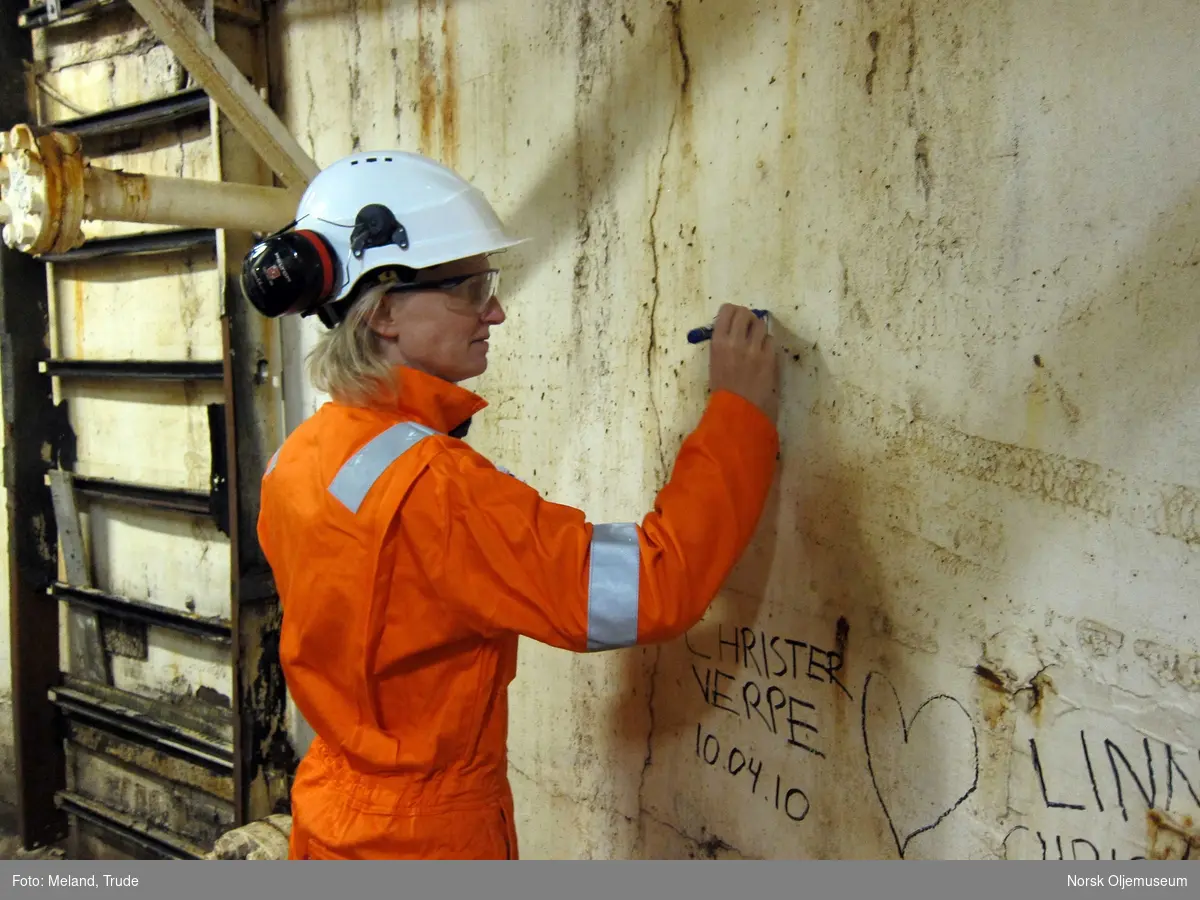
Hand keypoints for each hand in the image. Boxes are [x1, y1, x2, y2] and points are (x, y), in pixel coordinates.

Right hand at [708, 304, 778, 422]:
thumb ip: (723, 344)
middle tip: (748, 326)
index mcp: (718, 342)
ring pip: (761, 324)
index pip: (727, 311)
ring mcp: (754, 349)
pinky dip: (767, 345)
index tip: (734, 318)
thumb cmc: (722, 391)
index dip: (732, 311)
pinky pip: (771, 341)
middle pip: (745, 313)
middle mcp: (736, 341)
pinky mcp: (769, 357)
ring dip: (759, 330)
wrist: (738, 410)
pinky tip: (764, 355)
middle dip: (747, 317)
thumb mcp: (715, 363)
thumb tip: (732, 330)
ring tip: (757, 341)